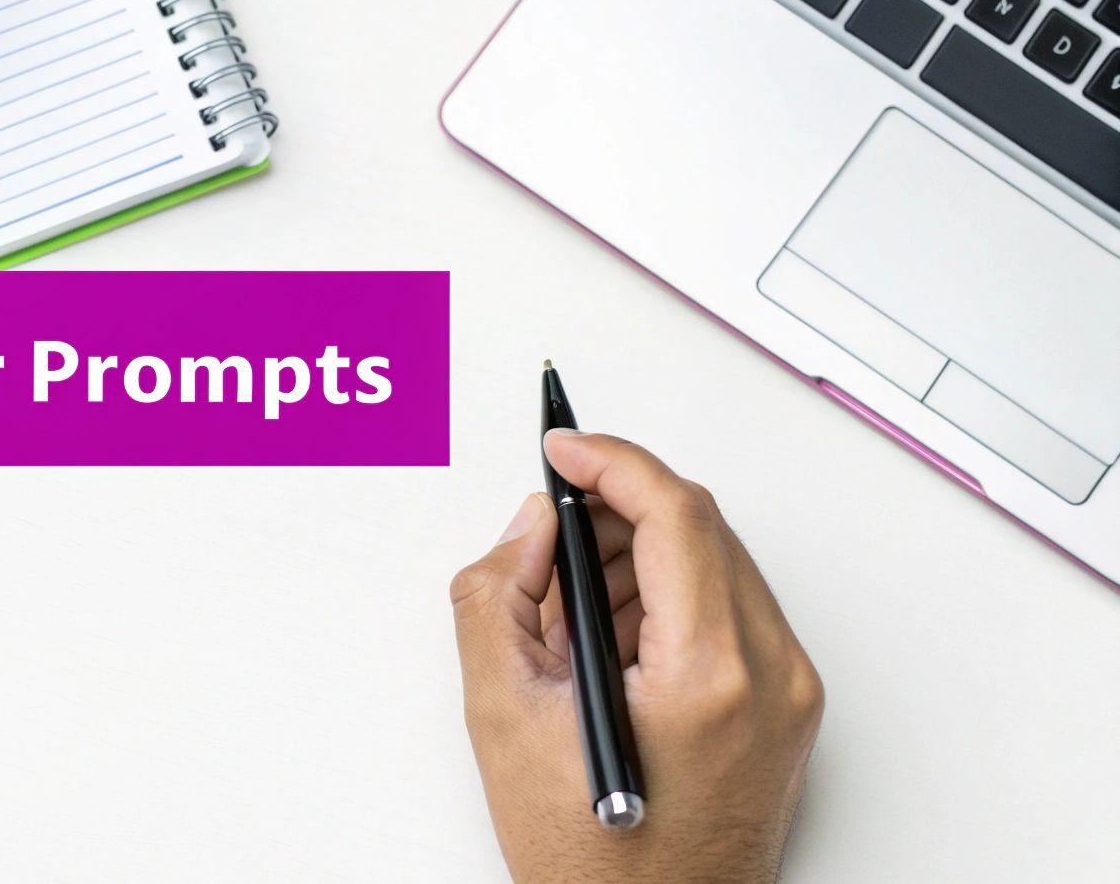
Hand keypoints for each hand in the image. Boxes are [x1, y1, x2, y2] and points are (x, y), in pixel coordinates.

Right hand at [451, 431, 823, 882]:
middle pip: (702, 528)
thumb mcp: (503, 716)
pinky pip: (733, 610)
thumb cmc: (591, 861)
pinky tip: (612, 642)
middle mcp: (772, 677)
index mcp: (709, 675)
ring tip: (571, 611)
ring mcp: (792, 695)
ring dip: (641, 556)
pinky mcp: (790, 709)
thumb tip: (532, 527)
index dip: (610, 462)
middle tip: (551, 537)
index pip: (675, 513)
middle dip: (617, 512)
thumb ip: (498, 595)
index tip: (564, 449)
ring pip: (719, 562)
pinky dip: (670, 598)